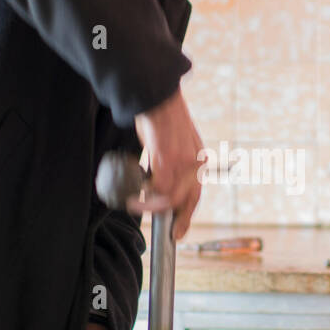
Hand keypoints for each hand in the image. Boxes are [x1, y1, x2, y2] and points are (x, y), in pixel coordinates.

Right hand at [133, 86, 202, 239]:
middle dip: (183, 219)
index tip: (181, 228)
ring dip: (153, 208)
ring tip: (137, 208)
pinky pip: (156, 189)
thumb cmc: (157, 114)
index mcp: (197, 156)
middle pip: (191, 199)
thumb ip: (168, 158)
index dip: (189, 210)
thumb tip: (153, 174)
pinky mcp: (166, 159)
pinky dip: (144, 199)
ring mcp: (182, 161)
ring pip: (172, 199)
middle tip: (175, 235)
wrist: (155, 94)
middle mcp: (194, 161)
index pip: (196, 189)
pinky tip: (133, 199)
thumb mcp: (170, 139)